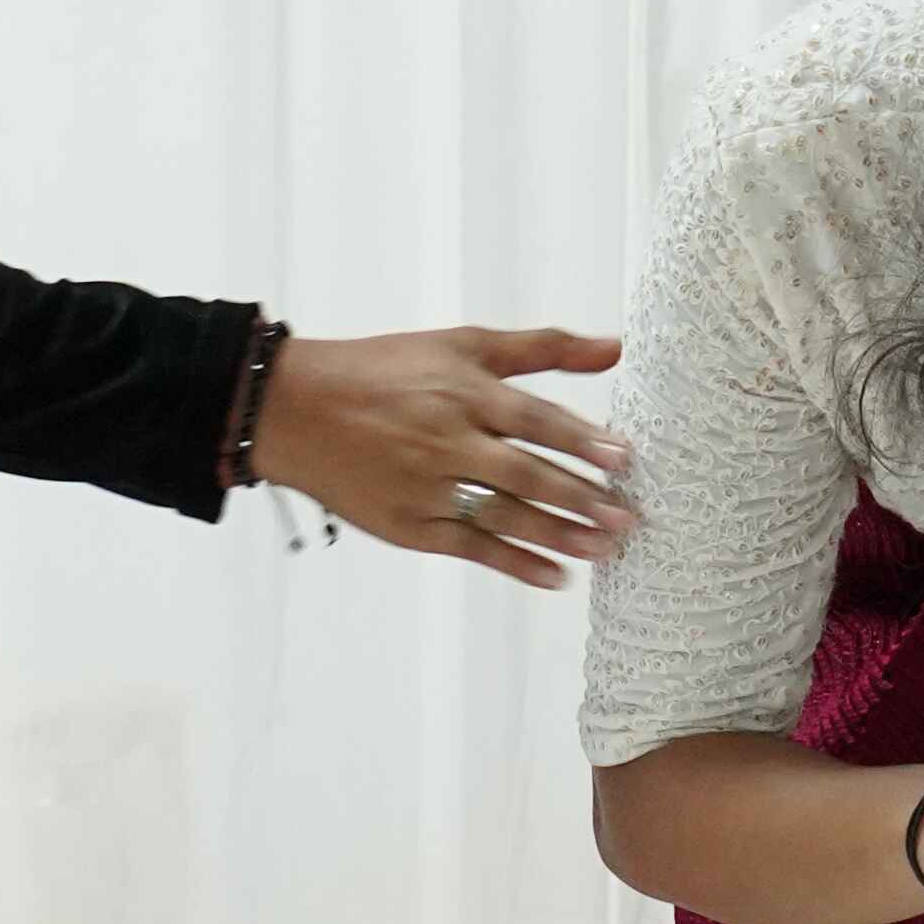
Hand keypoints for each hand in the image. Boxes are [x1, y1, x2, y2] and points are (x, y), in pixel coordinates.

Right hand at [251, 324, 638, 586]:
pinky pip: (471, 548)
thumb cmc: (385, 371)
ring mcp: (426, 488)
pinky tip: (556, 578)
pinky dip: (515, 564)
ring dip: (558, 537)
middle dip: (580, 499)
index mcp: (462, 393)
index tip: (623, 459)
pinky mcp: (408, 526)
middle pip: (525, 475)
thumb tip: (617, 346)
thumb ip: (541, 349)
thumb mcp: (462, 345)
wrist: (294, 410)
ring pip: (503, 517)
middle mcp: (447, 441)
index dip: (580, 440)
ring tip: (605, 550)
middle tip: (628, 518)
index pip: (534, 420)